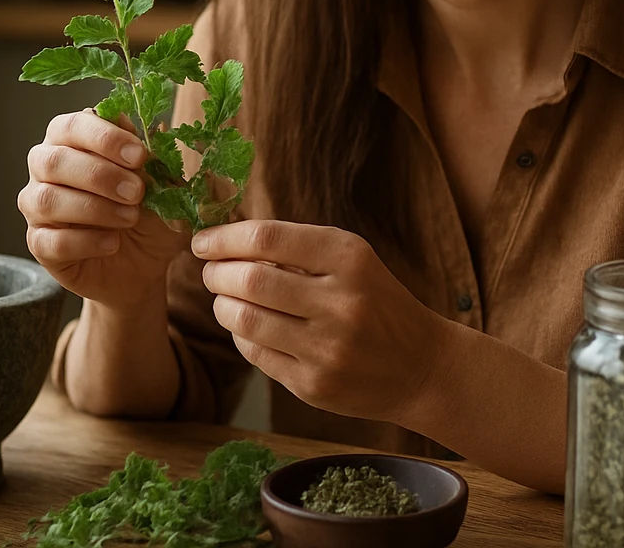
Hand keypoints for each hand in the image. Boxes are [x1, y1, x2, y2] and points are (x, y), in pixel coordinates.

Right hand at [20, 110, 190, 306]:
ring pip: (47, 199)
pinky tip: (113, 243)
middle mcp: (45, 168)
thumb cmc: (149, 212)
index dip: (105, 137)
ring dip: (95, 208)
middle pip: (53, 160)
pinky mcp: (39, 244)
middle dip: (100, 175)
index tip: (139, 155)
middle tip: (136, 191)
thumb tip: (154, 129)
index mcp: (72, 140)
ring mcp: (37, 207)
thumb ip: (154, 158)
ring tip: (129, 217)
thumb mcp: (162, 185)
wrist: (145, 264)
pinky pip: (50, 240)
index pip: (73, 125)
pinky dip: (86, 241)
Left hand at [191, 219, 451, 427]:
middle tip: (210, 271)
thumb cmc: (377, 303)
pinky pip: (256, 353)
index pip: (268, 238)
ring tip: (224, 299)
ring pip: (244, 320)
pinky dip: (241, 335)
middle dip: (217, 273)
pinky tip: (247, 327)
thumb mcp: (352, 261)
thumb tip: (226, 241)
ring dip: (222, 305)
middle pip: (250, 279)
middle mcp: (340, 301)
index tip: (203, 241)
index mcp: (349, 258)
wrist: (421, 367)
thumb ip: (296, 248)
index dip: (225, 238)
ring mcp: (327, 348)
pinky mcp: (314, 384)